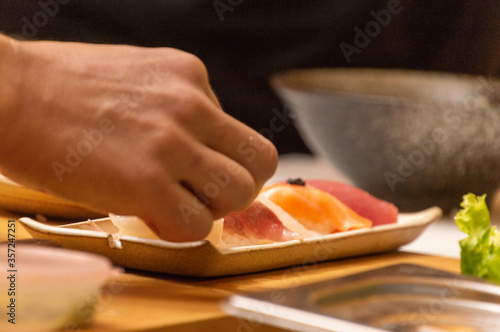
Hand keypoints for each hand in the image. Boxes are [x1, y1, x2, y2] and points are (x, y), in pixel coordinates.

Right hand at [0, 35, 277, 241]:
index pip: (236, 131)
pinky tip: (149, 214)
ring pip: (240, 193)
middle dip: (235, 185)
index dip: (218, 158)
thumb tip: (202, 148)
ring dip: (212, 208)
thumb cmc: (62, 89)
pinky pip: (196, 225)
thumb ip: (179, 107)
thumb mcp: (139, 75)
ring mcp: (171, 143)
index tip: (193, 169)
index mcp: (190, 75)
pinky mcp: (146, 182)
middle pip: (259, 161)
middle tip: (202, 193)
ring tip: (175, 204)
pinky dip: (178, 229)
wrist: (8, 93)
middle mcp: (191, 105)